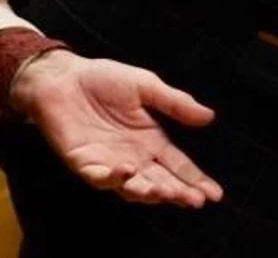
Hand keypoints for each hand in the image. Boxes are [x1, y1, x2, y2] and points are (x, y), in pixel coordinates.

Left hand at [10, 50, 222, 207]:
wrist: (62, 77)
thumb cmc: (103, 79)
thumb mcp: (146, 86)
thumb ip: (175, 103)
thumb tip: (209, 117)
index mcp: (150, 140)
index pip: (178, 166)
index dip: (195, 180)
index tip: (215, 194)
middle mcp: (133, 157)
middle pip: (160, 181)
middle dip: (178, 192)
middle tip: (194, 201)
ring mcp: (107, 162)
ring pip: (131, 187)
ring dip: (148, 192)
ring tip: (165, 192)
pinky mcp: (82, 161)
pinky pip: (98, 177)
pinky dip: (112, 178)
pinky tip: (127, 172)